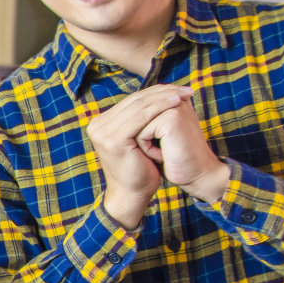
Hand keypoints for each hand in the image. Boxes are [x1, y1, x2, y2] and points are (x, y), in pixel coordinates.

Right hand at [89, 86, 226, 228]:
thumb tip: (157, 94)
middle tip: (186, 88)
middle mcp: (97, 126)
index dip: (156, 91)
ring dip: (164, 97)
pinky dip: (160, 107)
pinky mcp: (112, 139)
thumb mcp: (138, 138)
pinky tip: (176, 103)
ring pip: (139, 106)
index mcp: (100, 124)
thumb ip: (139, 119)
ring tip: (185, 94)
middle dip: (162, 91)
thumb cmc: (141, 168)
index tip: (179, 89)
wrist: (132, 194)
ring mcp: (102, 132)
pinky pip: (140, 117)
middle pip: (135, 100)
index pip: (131, 100)